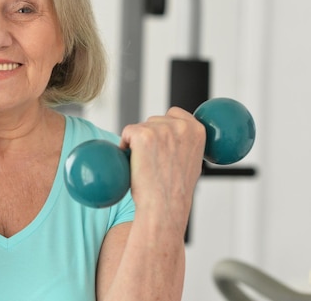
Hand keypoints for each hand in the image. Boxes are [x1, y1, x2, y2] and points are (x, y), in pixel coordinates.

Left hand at [119, 107, 204, 222]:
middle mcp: (181, 126)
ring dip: (137, 143)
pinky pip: (127, 133)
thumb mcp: (191, 161)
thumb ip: (184, 142)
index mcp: (197, 130)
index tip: (161, 145)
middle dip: (148, 137)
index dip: (163, 128)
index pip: (174, 114)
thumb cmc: (174, 190)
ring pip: (140, 127)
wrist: (164, 207)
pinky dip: (125, 146)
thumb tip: (172, 134)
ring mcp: (161, 129)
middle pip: (154, 120)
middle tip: (153, 162)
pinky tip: (134, 163)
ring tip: (147, 166)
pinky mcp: (142, 134)